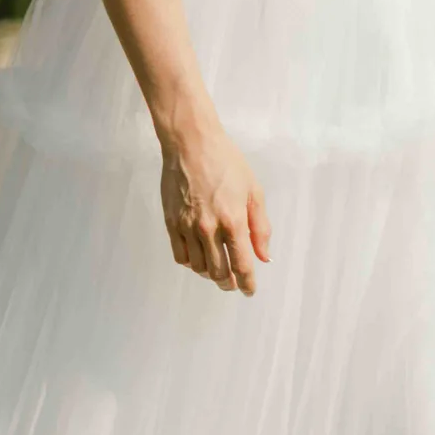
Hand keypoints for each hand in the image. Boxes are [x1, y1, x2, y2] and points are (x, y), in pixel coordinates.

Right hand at [160, 122, 270, 295]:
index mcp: (233, 220)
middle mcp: (209, 229)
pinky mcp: (171, 223)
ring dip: (210, 274)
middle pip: (219, 272)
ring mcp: (187, 227)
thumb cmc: (227, 163)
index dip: (247, 283)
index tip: (250, 291)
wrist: (191, 144)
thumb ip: (260, 227)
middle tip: (234, 283)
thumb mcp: (253, 191)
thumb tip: (263, 256)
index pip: (241, 265)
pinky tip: (199, 258)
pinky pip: (180, 256)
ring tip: (218, 270)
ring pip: (198, 267)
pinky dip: (191, 263)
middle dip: (229, 283)